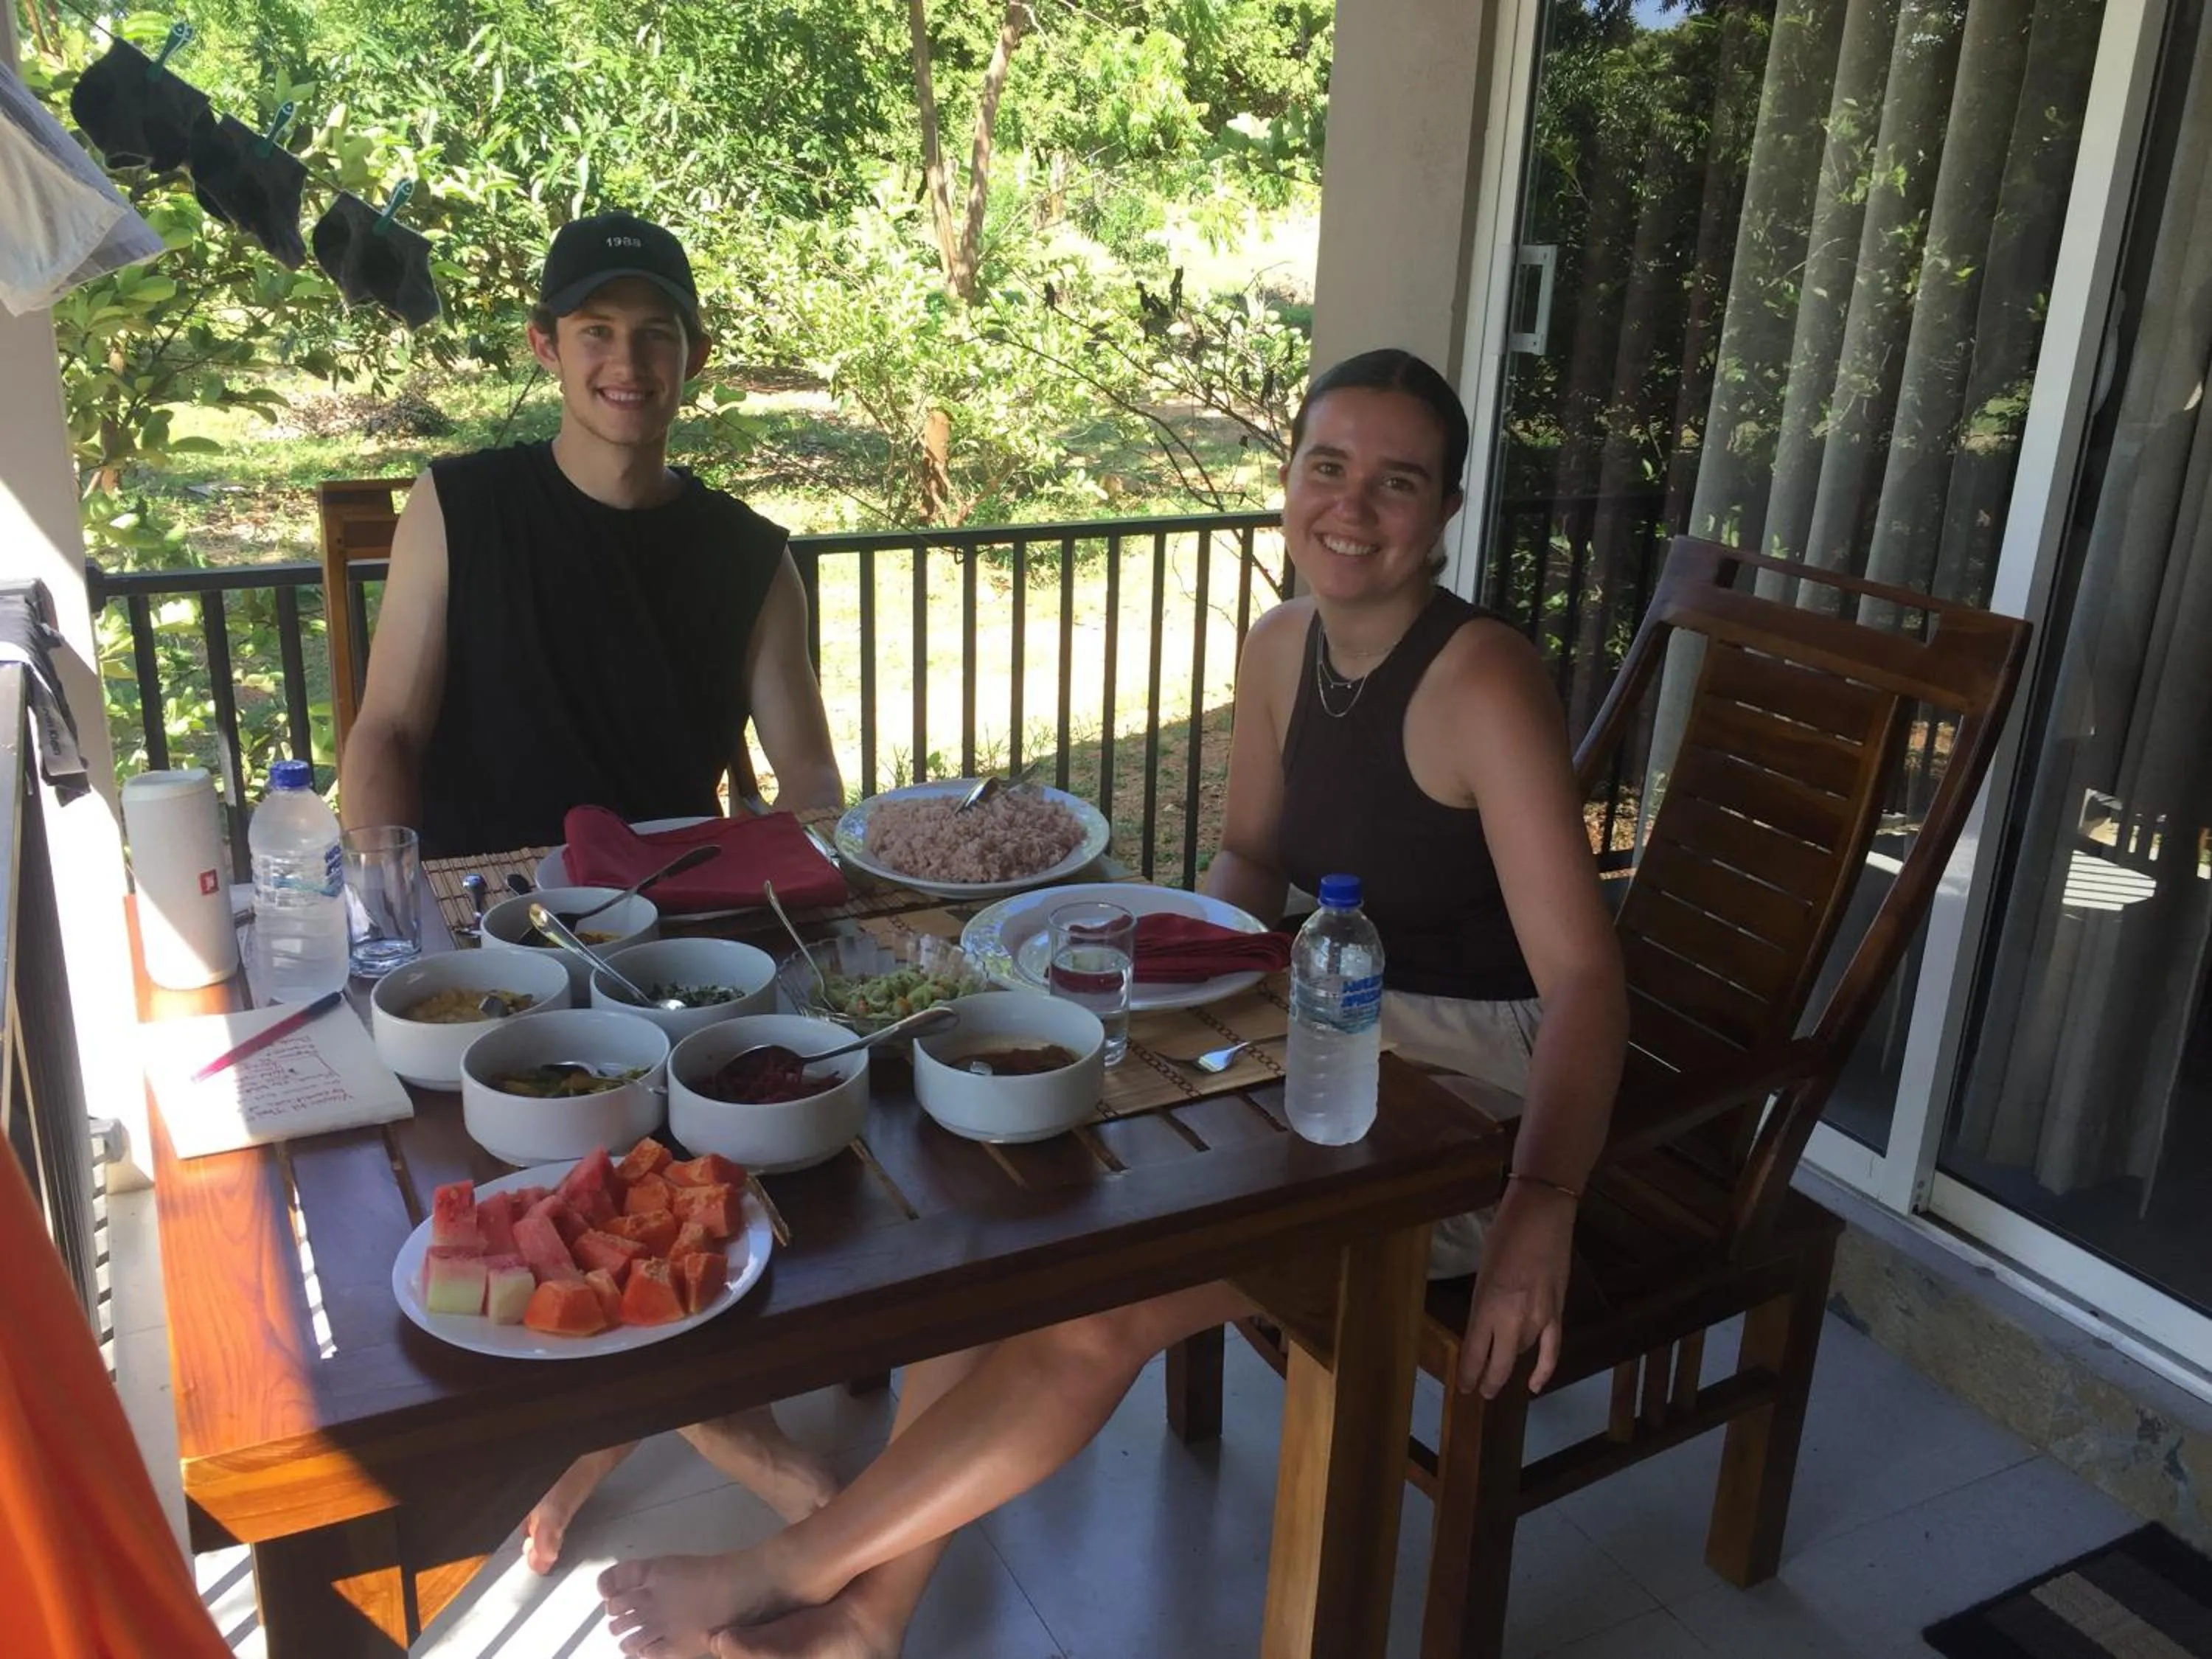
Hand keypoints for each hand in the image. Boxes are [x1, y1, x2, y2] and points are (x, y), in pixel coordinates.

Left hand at [1458, 1182, 1576, 1397]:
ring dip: (1509, 1360)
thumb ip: (1482, 1307)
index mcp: (1486, 1306)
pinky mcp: (1557, 1312)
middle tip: (1480, 1392)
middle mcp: (1512, 1319)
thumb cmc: (1503, 1237)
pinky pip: (1551, 1350)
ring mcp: (1538, 1318)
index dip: (1468, 1374)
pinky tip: (1534, 1385)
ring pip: (1521, 1352)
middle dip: (1488, 1381)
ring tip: (1500, 1371)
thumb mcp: (1482, 1274)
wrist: (1541, 1217)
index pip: (1475, 1352)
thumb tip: (1484, 1331)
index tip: (1463, 1386)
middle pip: (1499, 1363)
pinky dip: (1543, 1370)